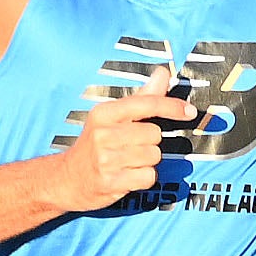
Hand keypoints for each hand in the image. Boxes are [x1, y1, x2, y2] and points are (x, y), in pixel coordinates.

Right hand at [56, 80, 195, 210]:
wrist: (66, 179)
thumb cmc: (95, 145)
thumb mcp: (111, 117)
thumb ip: (142, 97)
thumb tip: (163, 73)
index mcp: (104, 113)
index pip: (146, 104)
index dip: (172, 106)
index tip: (189, 111)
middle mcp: (103, 134)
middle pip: (154, 134)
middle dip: (150, 143)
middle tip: (130, 147)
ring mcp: (105, 159)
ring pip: (153, 156)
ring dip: (147, 162)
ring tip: (126, 162)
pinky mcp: (111, 182)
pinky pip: (148, 177)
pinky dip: (143, 178)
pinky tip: (126, 176)